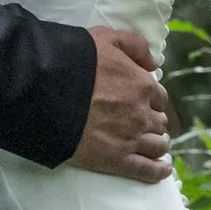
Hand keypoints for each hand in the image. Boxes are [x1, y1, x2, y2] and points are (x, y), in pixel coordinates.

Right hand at [68, 26, 172, 184]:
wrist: (47, 92)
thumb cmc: (76, 61)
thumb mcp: (106, 37)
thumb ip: (135, 45)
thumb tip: (153, 63)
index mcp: (142, 85)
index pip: (159, 96)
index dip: (151, 99)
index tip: (143, 101)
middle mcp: (142, 114)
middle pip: (159, 122)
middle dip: (152, 121)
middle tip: (142, 122)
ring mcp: (131, 139)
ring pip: (158, 145)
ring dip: (157, 143)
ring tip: (152, 144)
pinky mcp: (117, 160)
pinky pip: (147, 170)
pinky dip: (158, 172)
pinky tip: (163, 170)